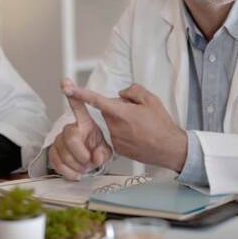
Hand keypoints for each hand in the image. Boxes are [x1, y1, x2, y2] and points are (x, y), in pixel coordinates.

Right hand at [48, 78, 111, 179]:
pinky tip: (76, 174)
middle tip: (89, 161)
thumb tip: (96, 156)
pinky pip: (55, 161)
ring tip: (85, 167)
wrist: (91, 162)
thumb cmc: (99, 150)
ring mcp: (61, 139)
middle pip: (69, 135)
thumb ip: (104, 152)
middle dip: (80, 152)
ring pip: (61, 150)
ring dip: (75, 164)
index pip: (78, 106)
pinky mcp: (54, 151)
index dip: (73, 94)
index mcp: (85, 122)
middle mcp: (71, 128)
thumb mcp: (108, 150)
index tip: (66, 82)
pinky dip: (67, 171)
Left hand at [65, 81, 186, 171]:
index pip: (97, 100)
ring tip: (141, 126)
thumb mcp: (151, 99)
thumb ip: (132, 91)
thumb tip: (121, 94)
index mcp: (121, 113)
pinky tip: (139, 136)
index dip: (81, 93)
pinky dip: (125, 133)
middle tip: (137, 113)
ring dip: (122, 122)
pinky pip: (117, 135)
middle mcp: (115, 127)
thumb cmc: (162, 124)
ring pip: (113, 124)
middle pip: (108, 111)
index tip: (67, 89)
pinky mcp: (119, 149)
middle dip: (118, 109)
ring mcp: (116, 140)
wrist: (169, 149)